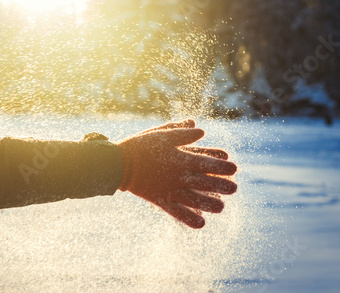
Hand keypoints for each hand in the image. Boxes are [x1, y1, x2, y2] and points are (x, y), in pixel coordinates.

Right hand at [117, 119, 236, 228]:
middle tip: (234, 188)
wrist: (119, 163)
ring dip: (209, 203)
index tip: (235, 169)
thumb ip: (182, 132)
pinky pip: (176, 212)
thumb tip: (200, 130)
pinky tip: (201, 224)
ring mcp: (169, 189)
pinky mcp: (160, 199)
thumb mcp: (161, 134)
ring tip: (221, 207)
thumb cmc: (141, 146)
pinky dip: (188, 219)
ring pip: (193, 198)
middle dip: (221, 185)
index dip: (222, 166)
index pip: (206, 162)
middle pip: (203, 181)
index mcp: (179, 158)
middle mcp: (177, 175)